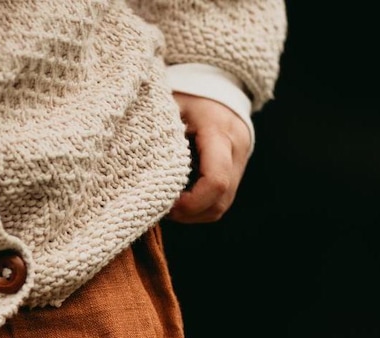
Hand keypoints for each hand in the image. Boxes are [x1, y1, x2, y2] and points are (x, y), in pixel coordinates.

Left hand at [168, 93, 251, 224]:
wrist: (219, 82)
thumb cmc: (188, 94)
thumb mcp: (171, 106)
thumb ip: (160, 137)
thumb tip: (139, 175)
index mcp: (219, 131)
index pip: (216, 181)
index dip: (191, 202)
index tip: (167, 203)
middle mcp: (237, 149)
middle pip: (219, 201)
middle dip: (190, 212)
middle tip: (162, 207)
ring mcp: (241, 162)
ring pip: (221, 206)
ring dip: (194, 213)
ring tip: (170, 204)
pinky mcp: (237, 170)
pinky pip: (221, 201)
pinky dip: (200, 207)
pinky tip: (181, 198)